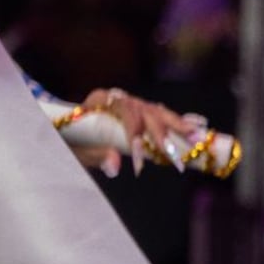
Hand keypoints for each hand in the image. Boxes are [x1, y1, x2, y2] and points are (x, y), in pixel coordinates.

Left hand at [78, 87, 207, 173]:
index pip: (125, 112)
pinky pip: (162, 115)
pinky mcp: (140, 112)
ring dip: (178, 126)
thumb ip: (93, 156)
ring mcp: (131, 104)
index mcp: (101, 100)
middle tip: (175, 158)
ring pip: (158, 112)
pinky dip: (179, 122)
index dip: (136, 133)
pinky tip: (199, 127)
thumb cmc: (68, 139)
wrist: (64, 128)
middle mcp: (119, 97)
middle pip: (146, 112)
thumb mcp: (74, 149)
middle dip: (163, 136)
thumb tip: (116, 166)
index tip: (140, 161)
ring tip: (197, 139)